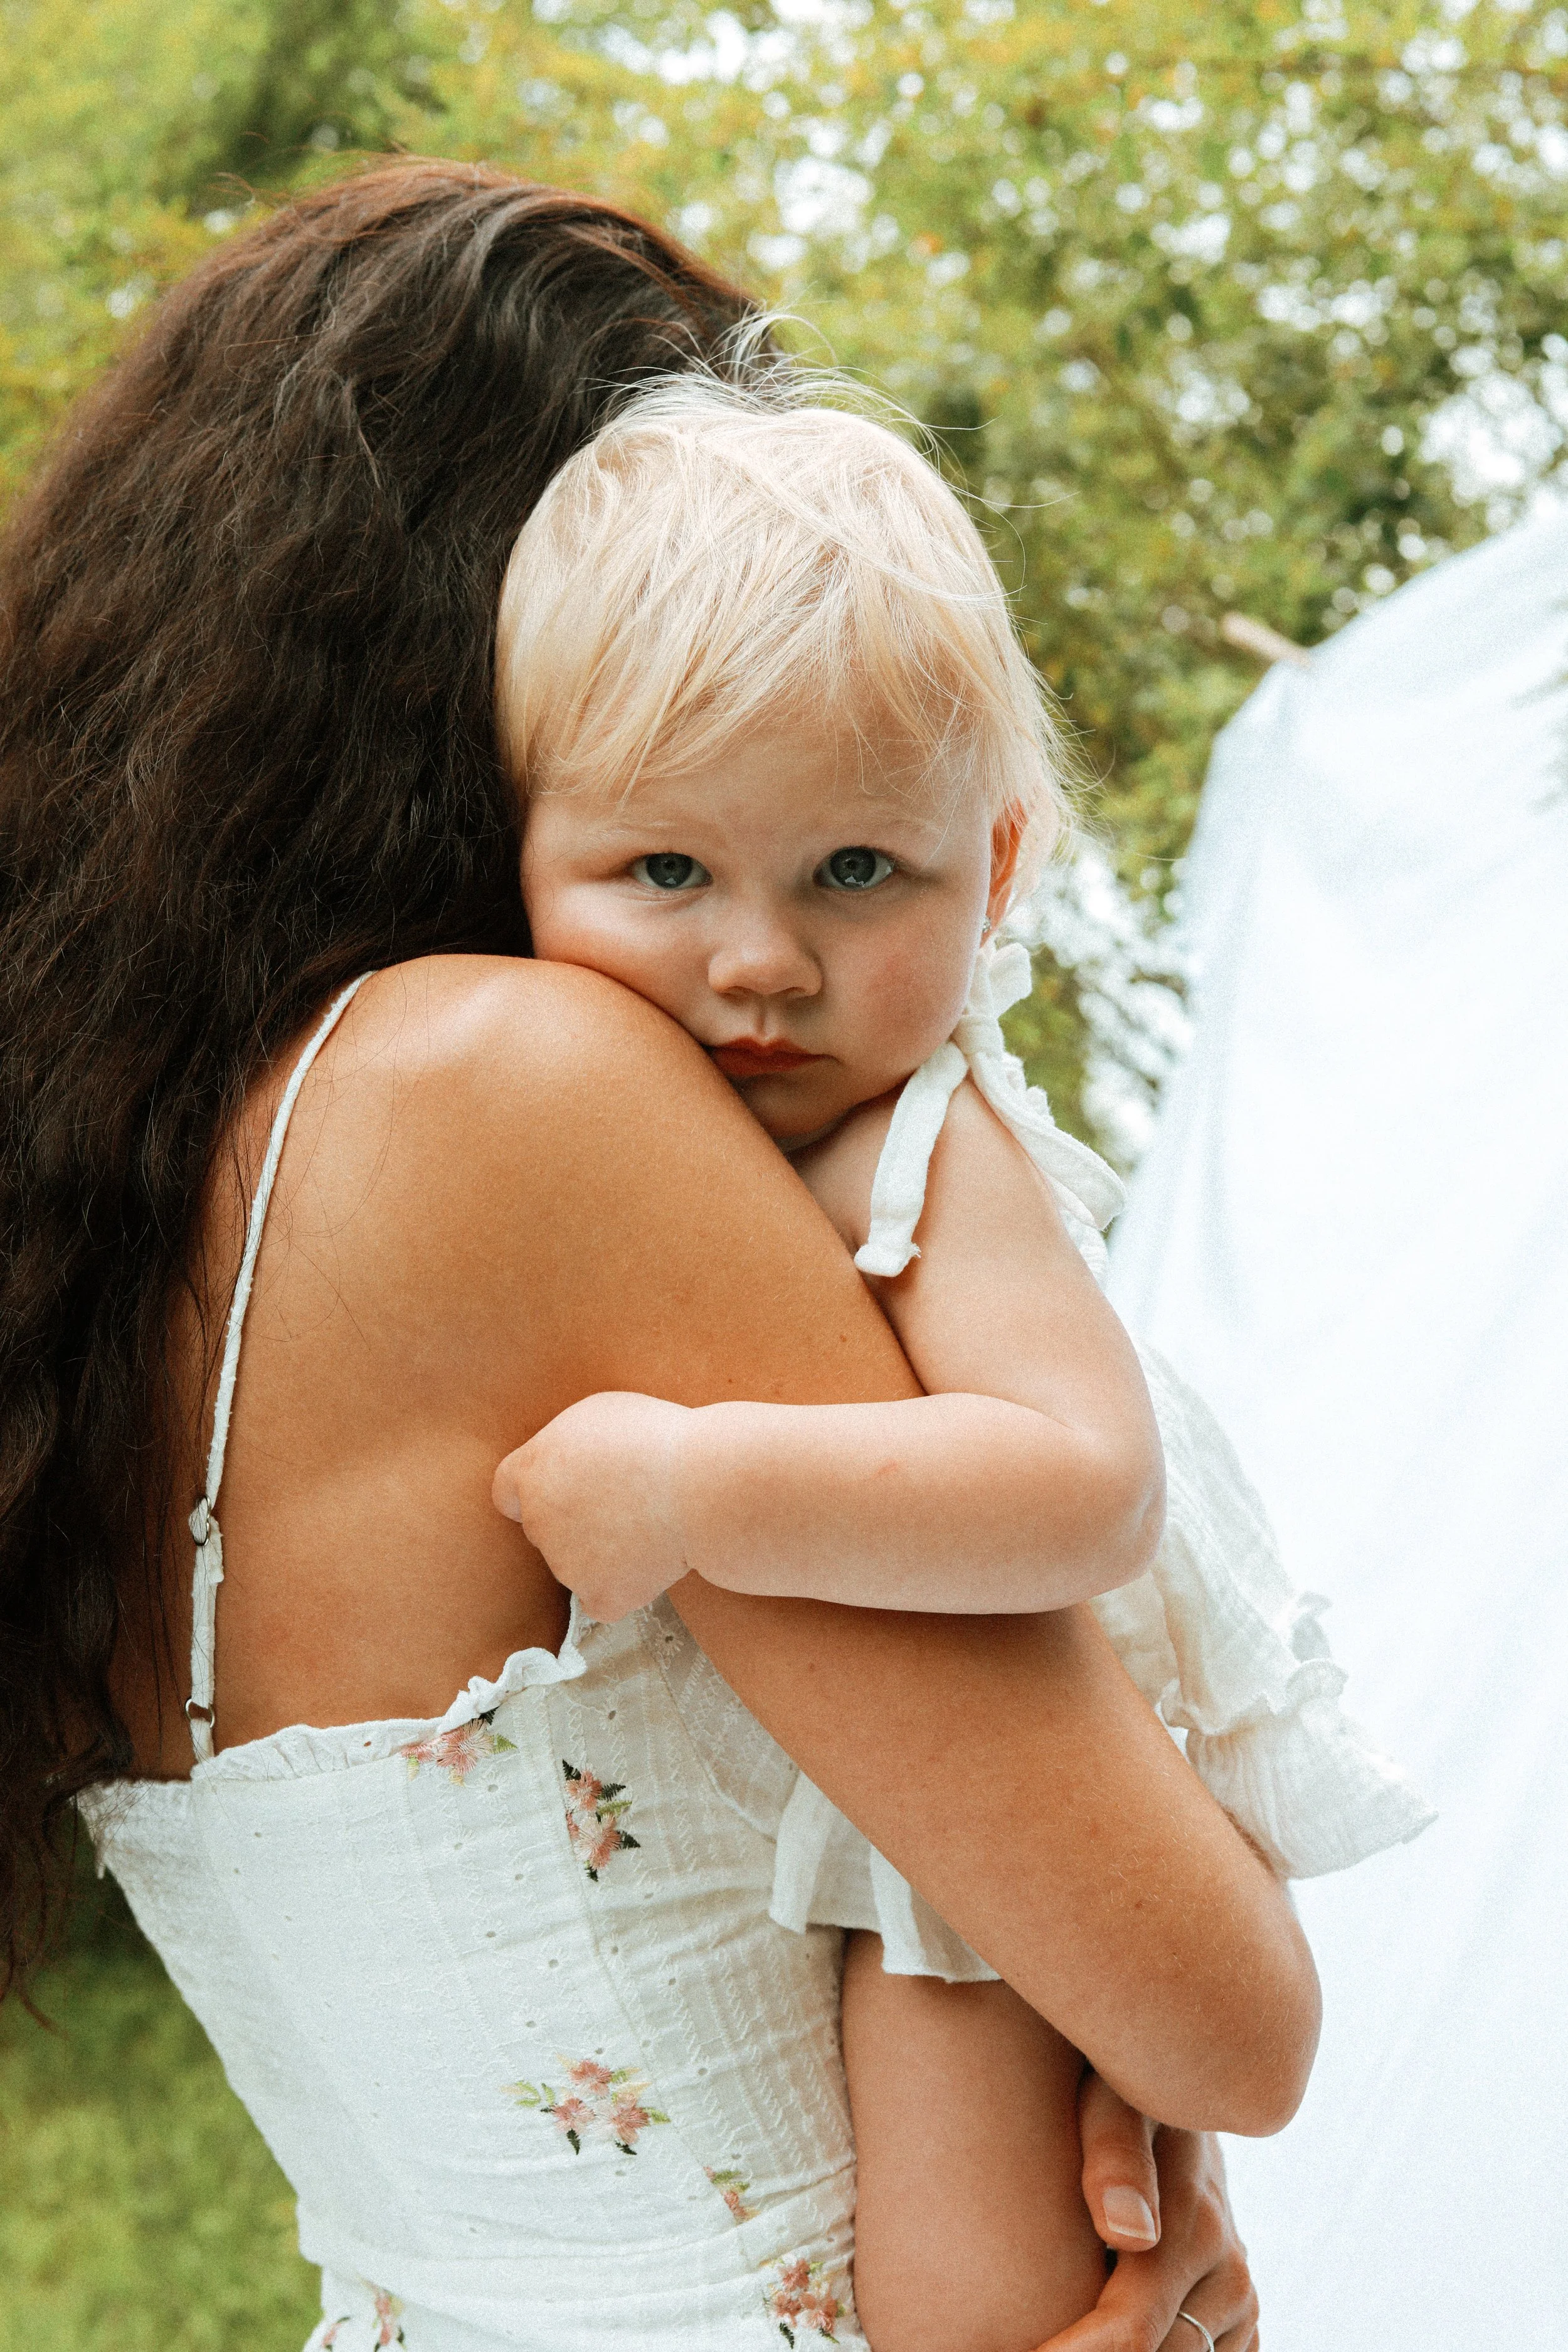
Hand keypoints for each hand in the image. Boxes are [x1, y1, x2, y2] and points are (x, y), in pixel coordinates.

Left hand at [492, 1391, 690, 1621]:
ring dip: (602, 1551)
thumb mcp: (595, 1415)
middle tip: (623, 1502)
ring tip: (649, 1524)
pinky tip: (648, 1562)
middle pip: (545, 1528)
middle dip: (574, 1519)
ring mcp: (566, 1565)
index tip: (564, 1489)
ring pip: (576, 1562)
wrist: (699, 1486)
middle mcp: (539, 1522)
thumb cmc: (656, 1438)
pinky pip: (602, 1597)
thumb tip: (563, 1468)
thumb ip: (564, 1448)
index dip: (536, 1491)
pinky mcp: (600, 1595)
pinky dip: (621, 1586)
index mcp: (533, 1472)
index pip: (507, 1492)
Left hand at [1036, 2072, 1258, 2350]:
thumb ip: (1119, 2156)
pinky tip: (1095, 2333)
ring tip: (1056, 2335)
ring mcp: (1237, 2304)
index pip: (1130, 2332)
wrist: (1183, 2090)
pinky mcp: (1237, 2320)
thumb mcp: (1117, 2099)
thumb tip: (1127, 2233)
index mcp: (1195, 2230)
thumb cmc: (1125, 2092)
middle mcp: (1228, 2277)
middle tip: (1010, 2344)